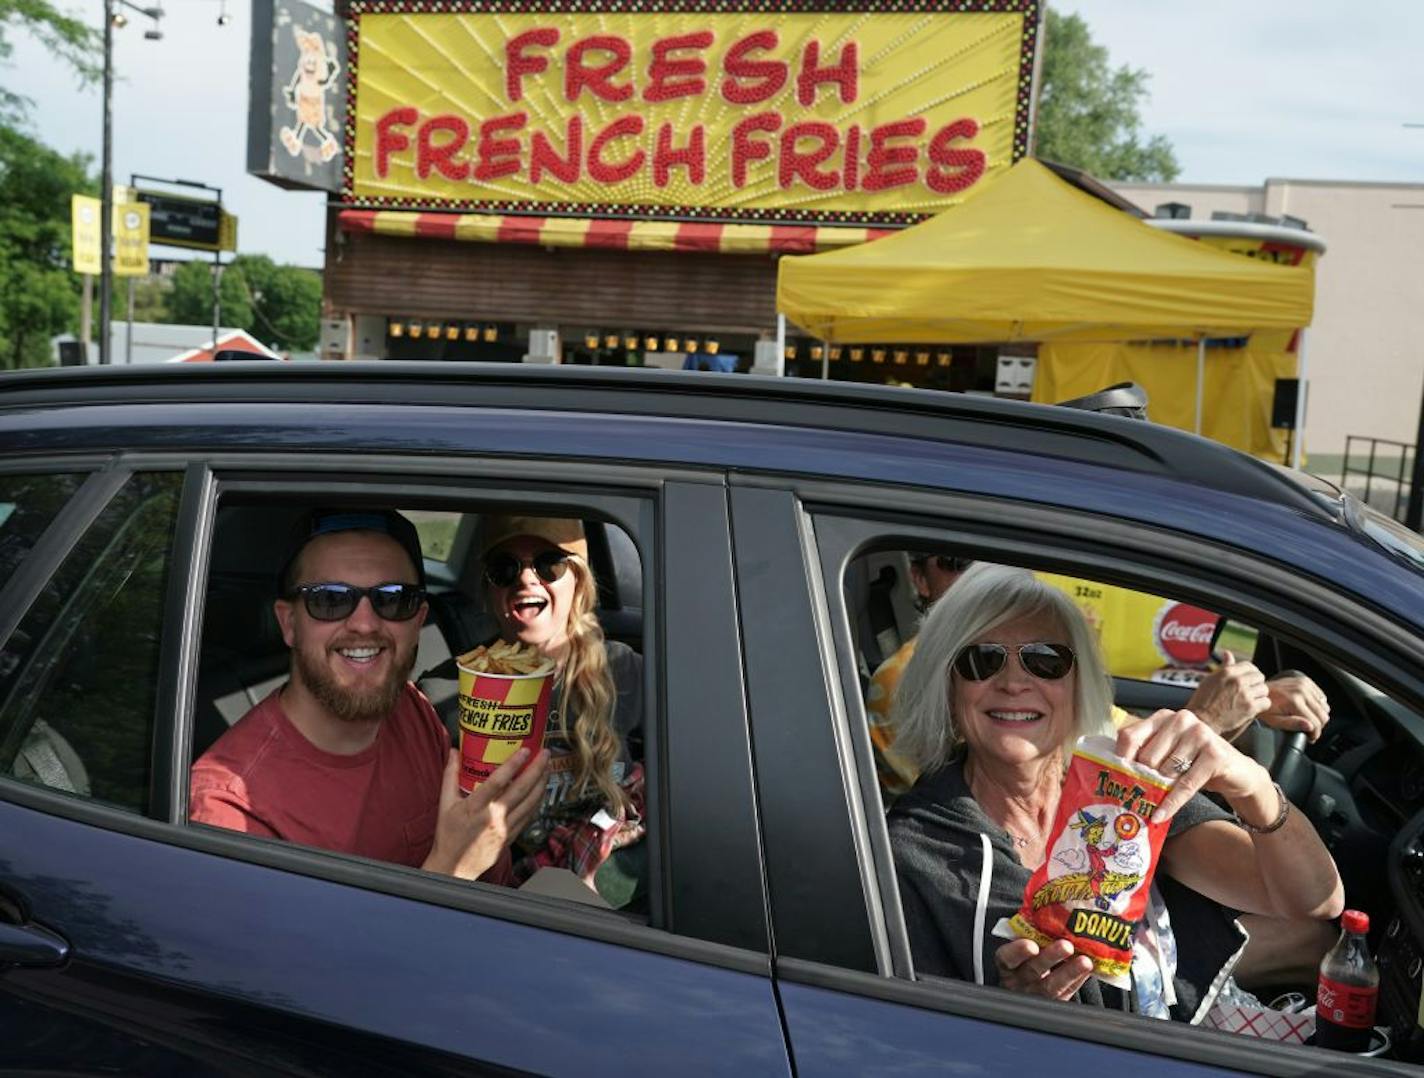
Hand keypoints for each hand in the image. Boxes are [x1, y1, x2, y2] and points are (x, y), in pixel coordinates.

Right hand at [423, 748, 548, 878]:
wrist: (455, 867)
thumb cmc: (448, 835)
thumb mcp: (445, 804)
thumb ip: (450, 775)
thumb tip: (454, 751)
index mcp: (475, 807)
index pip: (497, 781)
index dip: (513, 764)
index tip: (525, 750)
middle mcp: (493, 817)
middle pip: (521, 790)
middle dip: (536, 769)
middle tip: (545, 753)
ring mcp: (504, 829)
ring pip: (530, 803)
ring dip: (541, 784)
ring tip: (547, 768)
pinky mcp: (511, 837)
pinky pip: (529, 816)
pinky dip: (537, 802)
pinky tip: (541, 791)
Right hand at [995, 937, 1092, 999]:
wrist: (1028, 988)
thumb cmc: (1025, 959)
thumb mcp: (1020, 948)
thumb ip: (1030, 934)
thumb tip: (1051, 908)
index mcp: (1007, 964)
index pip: (1006, 958)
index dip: (1017, 951)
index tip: (1031, 945)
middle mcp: (1019, 981)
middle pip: (1032, 971)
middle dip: (1050, 957)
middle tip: (1066, 946)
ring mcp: (1037, 995)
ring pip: (1052, 987)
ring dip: (1070, 972)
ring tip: (1084, 961)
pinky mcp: (1055, 1004)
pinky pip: (1067, 994)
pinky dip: (1078, 980)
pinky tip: (1087, 970)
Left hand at [1115, 708, 1271, 820]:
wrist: (1237, 772)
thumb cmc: (1195, 763)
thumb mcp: (1168, 753)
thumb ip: (1145, 755)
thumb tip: (1113, 774)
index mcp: (1163, 717)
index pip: (1129, 736)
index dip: (1120, 759)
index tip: (1115, 778)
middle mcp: (1180, 719)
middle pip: (1146, 757)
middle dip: (1143, 779)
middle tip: (1140, 795)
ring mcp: (1200, 734)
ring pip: (1165, 771)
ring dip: (1160, 790)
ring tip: (1156, 801)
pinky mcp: (1215, 754)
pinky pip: (1185, 784)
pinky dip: (1172, 803)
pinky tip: (1160, 815)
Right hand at [1186, 651, 1269, 739]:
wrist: (1202, 720)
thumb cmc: (1204, 699)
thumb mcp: (1211, 679)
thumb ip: (1224, 666)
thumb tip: (1228, 653)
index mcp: (1228, 672)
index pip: (1249, 666)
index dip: (1250, 672)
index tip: (1248, 679)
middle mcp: (1238, 681)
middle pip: (1259, 676)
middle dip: (1256, 683)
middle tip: (1250, 690)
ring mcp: (1245, 695)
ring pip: (1264, 689)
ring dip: (1259, 694)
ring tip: (1251, 699)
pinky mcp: (1250, 708)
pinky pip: (1266, 702)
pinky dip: (1262, 705)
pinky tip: (1254, 707)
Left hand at [1260, 674, 1329, 741]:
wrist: (1259, 691)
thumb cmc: (1265, 708)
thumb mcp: (1274, 721)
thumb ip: (1292, 724)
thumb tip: (1310, 726)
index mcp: (1294, 701)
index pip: (1315, 722)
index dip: (1315, 734)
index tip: (1311, 738)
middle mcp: (1301, 691)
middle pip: (1323, 714)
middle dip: (1318, 726)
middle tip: (1309, 731)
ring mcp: (1304, 684)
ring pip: (1324, 706)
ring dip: (1318, 715)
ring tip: (1308, 719)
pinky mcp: (1305, 681)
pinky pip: (1321, 697)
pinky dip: (1318, 705)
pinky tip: (1309, 709)